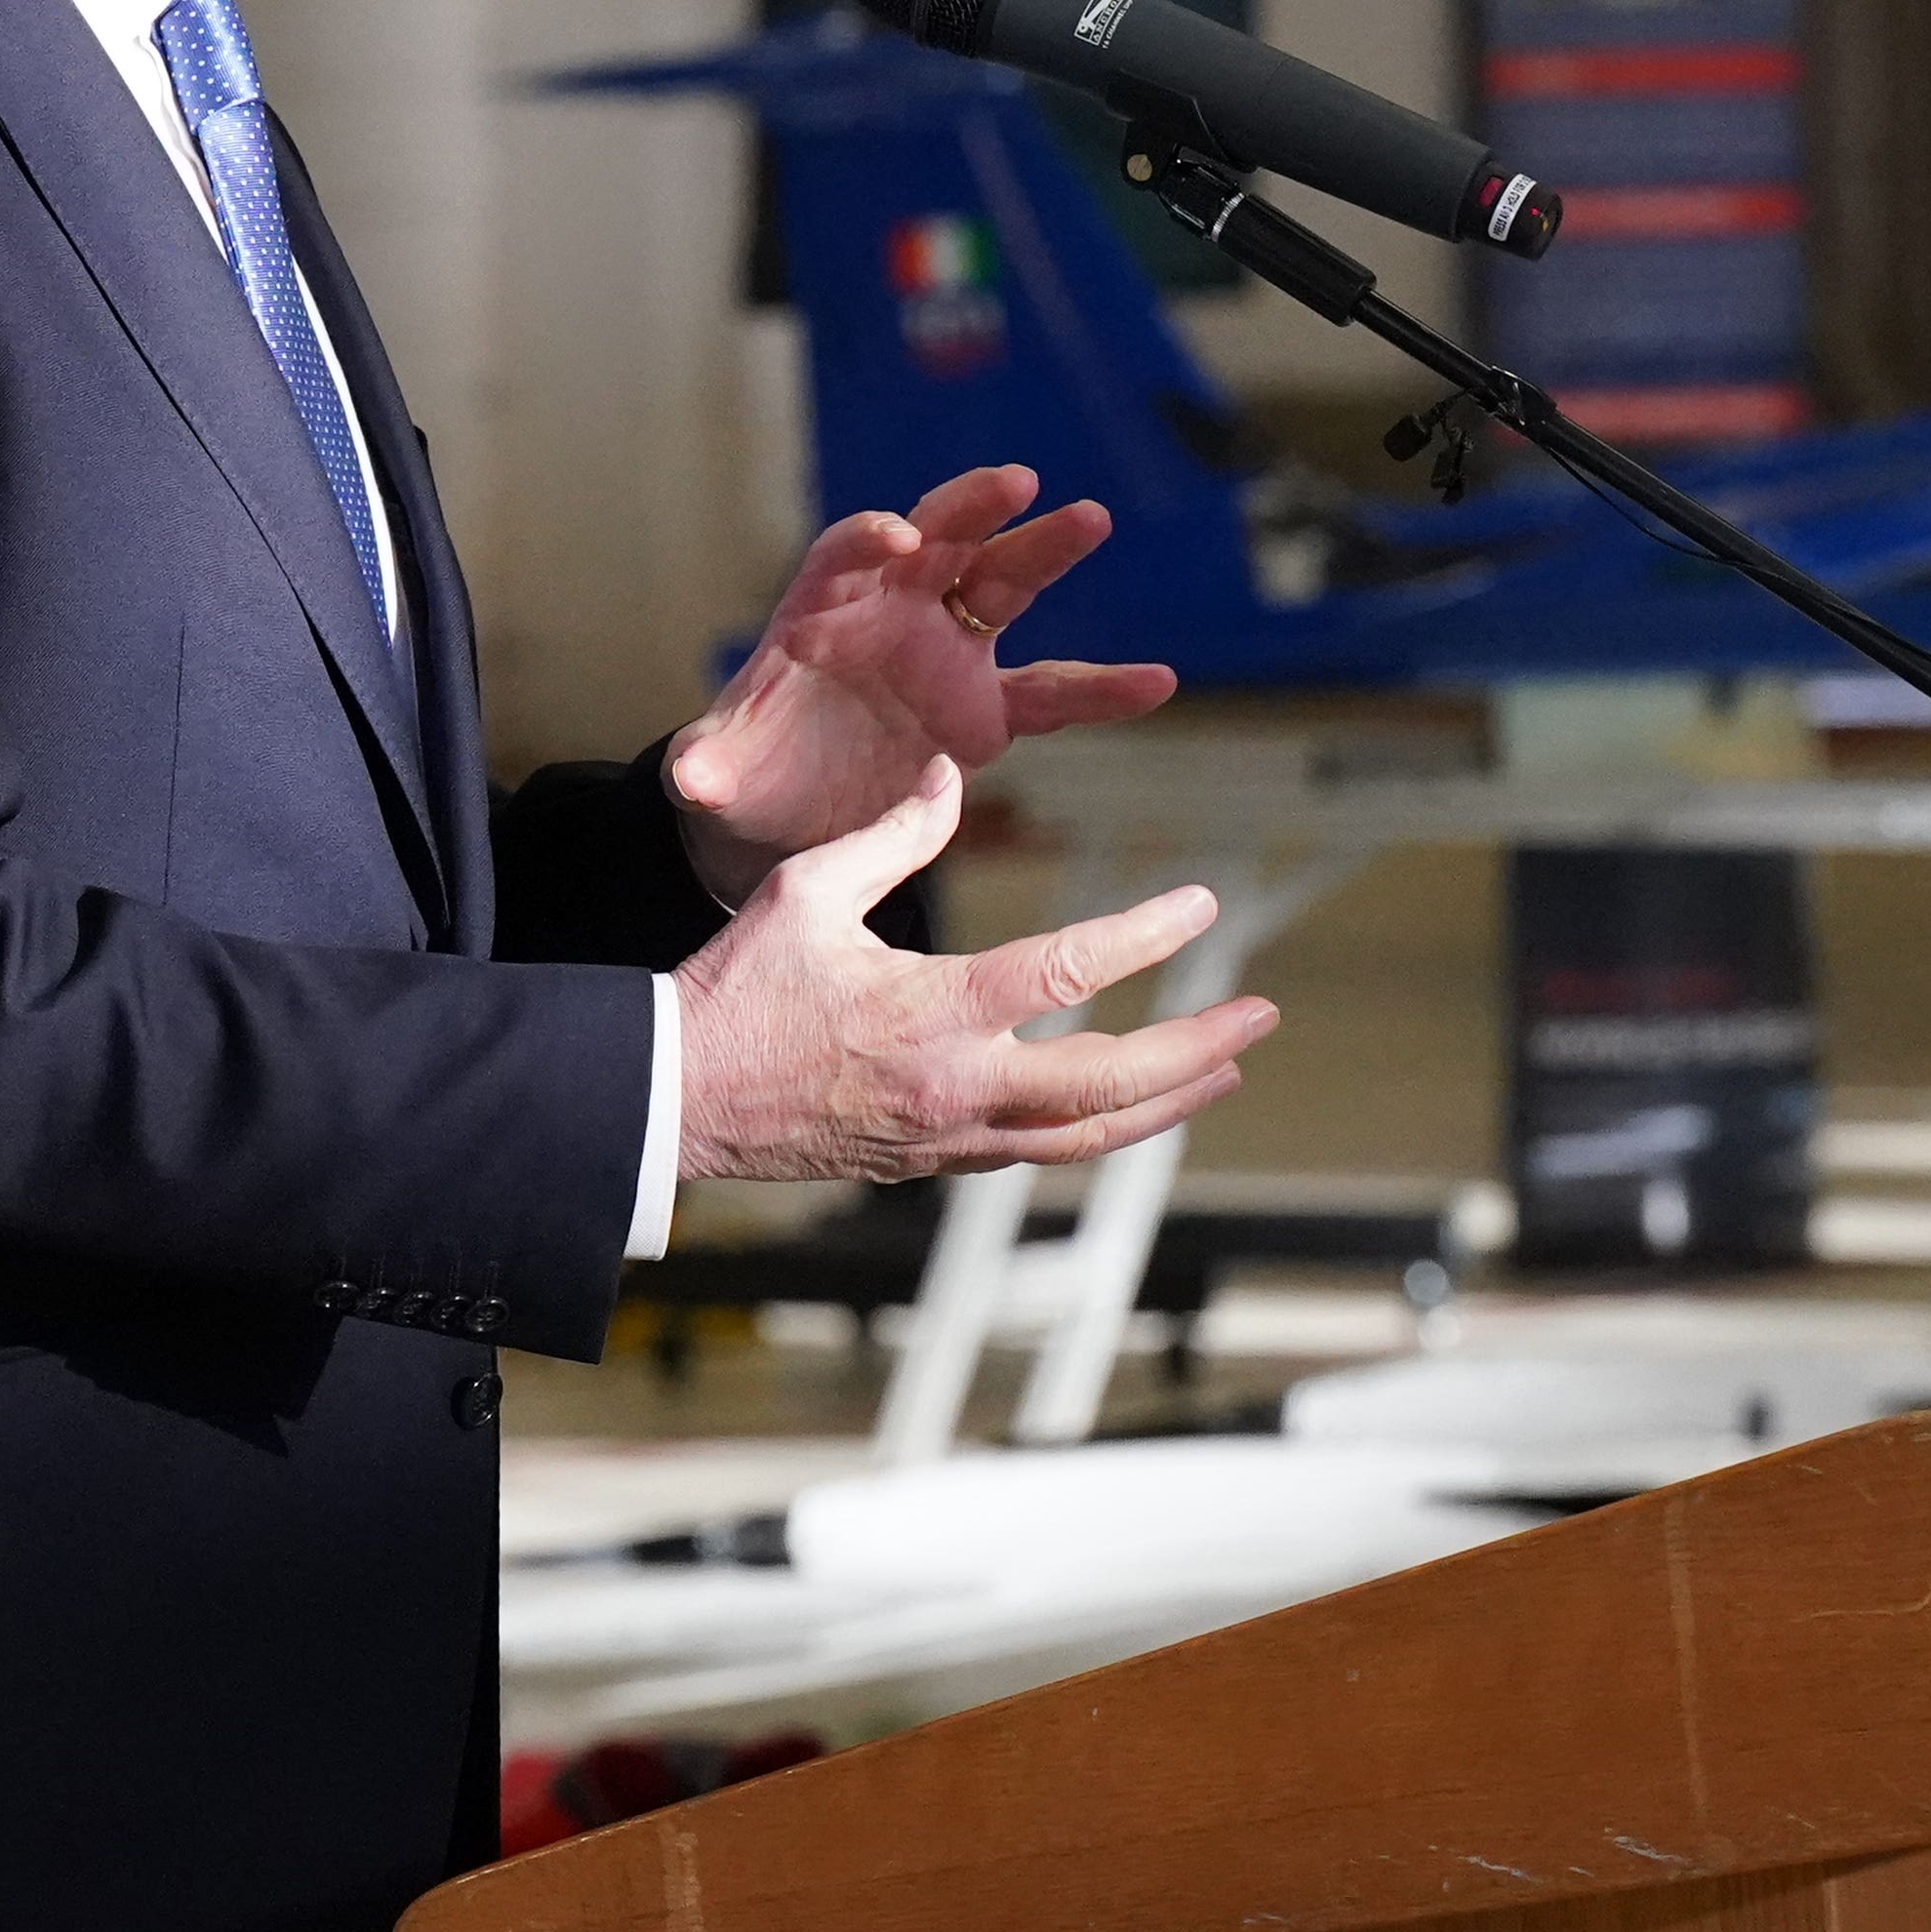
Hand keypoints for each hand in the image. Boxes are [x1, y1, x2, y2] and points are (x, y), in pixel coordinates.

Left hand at [667, 465, 1178, 904]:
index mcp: (821, 613)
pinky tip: (1158, 681)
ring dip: (1043, 549)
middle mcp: (890, 615)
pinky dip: (1103, 689)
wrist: (786, 812)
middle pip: (937, 542)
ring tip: (1092, 517)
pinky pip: (1050, 693)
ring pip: (1001, 587)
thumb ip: (708, 768)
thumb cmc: (746, 772)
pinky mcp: (981, 711)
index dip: (868, 541)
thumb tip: (690, 775)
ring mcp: (944, 654)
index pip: (843, 556)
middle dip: (973, 507)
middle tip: (1015, 481)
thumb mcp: (718, 772)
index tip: (898, 537)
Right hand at [669, 762, 1271, 1186]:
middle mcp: (955, 1088)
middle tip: (1259, 1016)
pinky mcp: (934, 1161)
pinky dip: (1101, 1128)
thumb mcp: (806, 891)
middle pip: (1109, 1084)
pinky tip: (1136, 1106)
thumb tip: (955, 770)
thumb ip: (894, 835)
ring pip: (1087, 1135)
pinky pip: (1041, 1151)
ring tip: (1226, 1069)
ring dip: (1168, 1102)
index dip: (1145, 936)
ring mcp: (949, 1136)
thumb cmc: (733, 991)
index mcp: (930, 1012)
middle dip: (1195, 1049)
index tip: (1205, 905)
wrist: (671, 1101)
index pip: (1067, 973)